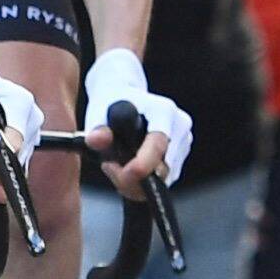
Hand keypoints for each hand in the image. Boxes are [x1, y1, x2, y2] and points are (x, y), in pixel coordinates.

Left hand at [81, 46, 191, 190]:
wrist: (124, 97)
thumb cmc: (112, 102)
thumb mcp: (99, 111)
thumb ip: (98, 128)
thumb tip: (96, 140)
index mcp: (164, 111)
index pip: (159, 144)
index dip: (143, 164)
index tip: (125, 173)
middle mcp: (180, 126)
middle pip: (163, 168)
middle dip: (134, 177)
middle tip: (108, 166)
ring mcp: (183, 142)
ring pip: (162, 178)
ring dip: (135, 181)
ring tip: (113, 163)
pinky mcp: (180, 157)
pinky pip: (162, 180)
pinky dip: (142, 181)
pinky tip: (125, 167)